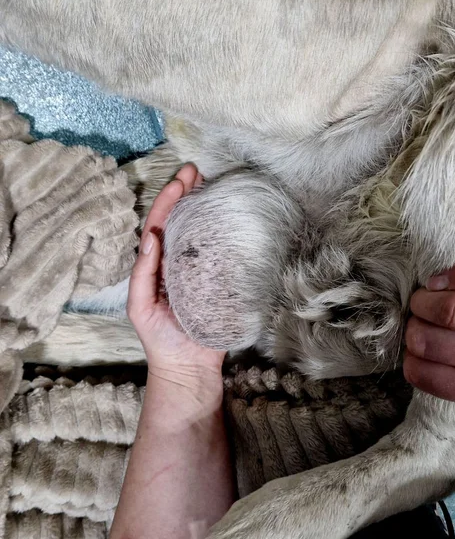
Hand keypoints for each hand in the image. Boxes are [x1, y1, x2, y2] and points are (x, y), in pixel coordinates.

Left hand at [127, 164, 225, 381]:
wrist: (188, 368)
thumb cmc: (160, 339)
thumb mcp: (140, 307)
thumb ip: (142, 273)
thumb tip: (150, 236)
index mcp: (158, 265)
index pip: (160, 225)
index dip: (168, 201)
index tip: (181, 180)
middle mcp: (179, 262)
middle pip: (181, 221)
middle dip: (186, 194)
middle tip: (197, 171)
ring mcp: (202, 270)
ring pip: (203, 231)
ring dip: (205, 206)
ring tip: (212, 183)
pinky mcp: (222, 281)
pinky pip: (224, 253)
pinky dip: (226, 232)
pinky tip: (231, 216)